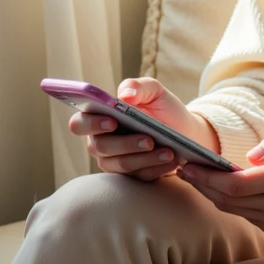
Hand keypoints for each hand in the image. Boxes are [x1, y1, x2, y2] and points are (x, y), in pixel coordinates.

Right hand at [68, 76, 218, 181]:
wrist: (185, 128)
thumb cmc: (163, 108)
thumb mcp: (154, 91)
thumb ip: (138, 87)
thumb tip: (125, 95)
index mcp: (99, 117)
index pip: (79, 123)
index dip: (91, 123)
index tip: (112, 121)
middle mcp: (101, 141)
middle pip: (100, 147)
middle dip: (125, 143)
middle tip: (149, 139)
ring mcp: (114, 161)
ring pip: (121, 164)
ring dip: (146, 158)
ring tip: (168, 151)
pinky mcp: (132, 175)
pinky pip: (139, 176)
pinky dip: (156, 168)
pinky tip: (171, 160)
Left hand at [176, 127, 263, 233]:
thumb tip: (249, 157)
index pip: (235, 185)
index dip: (207, 177)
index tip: (188, 164)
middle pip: (227, 200)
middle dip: (201, 185)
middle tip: (182, 168)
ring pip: (232, 210)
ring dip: (210, 194)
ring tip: (193, 175)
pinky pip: (243, 214)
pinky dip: (226, 201)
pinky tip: (215, 186)